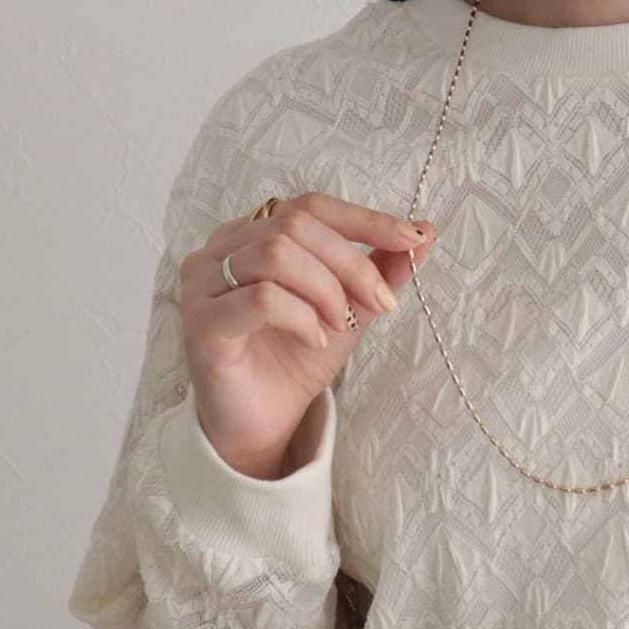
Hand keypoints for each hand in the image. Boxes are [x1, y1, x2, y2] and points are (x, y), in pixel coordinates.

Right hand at [181, 192, 437, 477]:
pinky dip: (302, 317)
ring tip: (339, 325)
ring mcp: (205, 284)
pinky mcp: (202, 323)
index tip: (412, 238)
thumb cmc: (297, 360)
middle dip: (351, 262)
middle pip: (294, 223)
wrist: (265, 422)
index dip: (364, 219)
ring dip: (325, 289)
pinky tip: (315, 340)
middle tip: (381, 301)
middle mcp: (221, 249)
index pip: (311, 205)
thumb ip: (381, 271)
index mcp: (254, 235)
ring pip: (276, 254)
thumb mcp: (350, 309)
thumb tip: (426, 232)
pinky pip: (261, 299)